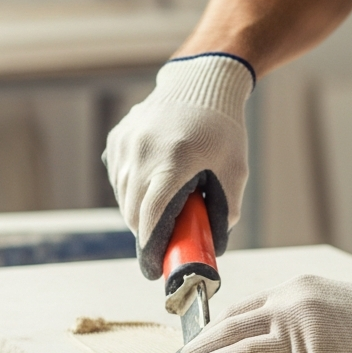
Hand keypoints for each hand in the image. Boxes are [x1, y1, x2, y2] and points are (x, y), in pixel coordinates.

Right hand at [103, 53, 253, 278]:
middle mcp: (143, 152)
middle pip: (133, 213)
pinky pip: (118, 178)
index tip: (153, 269)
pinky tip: (153, 179)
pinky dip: (132, 189)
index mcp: (174, 161)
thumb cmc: (222, 130)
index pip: (152, 217)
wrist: (200, 83)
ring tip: (165, 202)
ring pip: (123, 198)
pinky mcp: (117, 139)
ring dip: (139, 211)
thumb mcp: (234, 171)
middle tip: (166, 239)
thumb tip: (211, 246)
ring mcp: (126, 144)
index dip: (151, 248)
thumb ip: (224, 212)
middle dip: (147, 233)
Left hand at [161, 275, 351, 352]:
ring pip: (239, 351)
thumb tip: (269, 349)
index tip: (190, 350)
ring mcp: (303, 332)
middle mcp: (293, 306)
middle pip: (229, 330)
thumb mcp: (337, 309)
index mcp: (297, 291)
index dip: (210, 334)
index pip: (240, 312)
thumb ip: (301, 322)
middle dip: (194, 351)